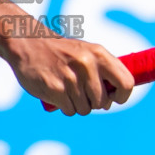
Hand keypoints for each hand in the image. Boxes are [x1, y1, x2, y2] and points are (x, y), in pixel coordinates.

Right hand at [2, 35, 135, 115]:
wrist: (27, 43)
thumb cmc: (61, 52)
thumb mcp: (86, 52)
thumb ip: (104, 70)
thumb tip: (115, 98)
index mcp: (98, 54)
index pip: (126, 83)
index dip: (122, 96)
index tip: (114, 98)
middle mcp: (87, 65)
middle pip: (103, 102)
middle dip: (95, 103)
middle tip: (83, 93)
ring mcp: (71, 78)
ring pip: (85, 109)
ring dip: (78, 105)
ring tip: (67, 90)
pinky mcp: (55, 89)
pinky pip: (70, 111)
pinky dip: (65, 107)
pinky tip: (57, 93)